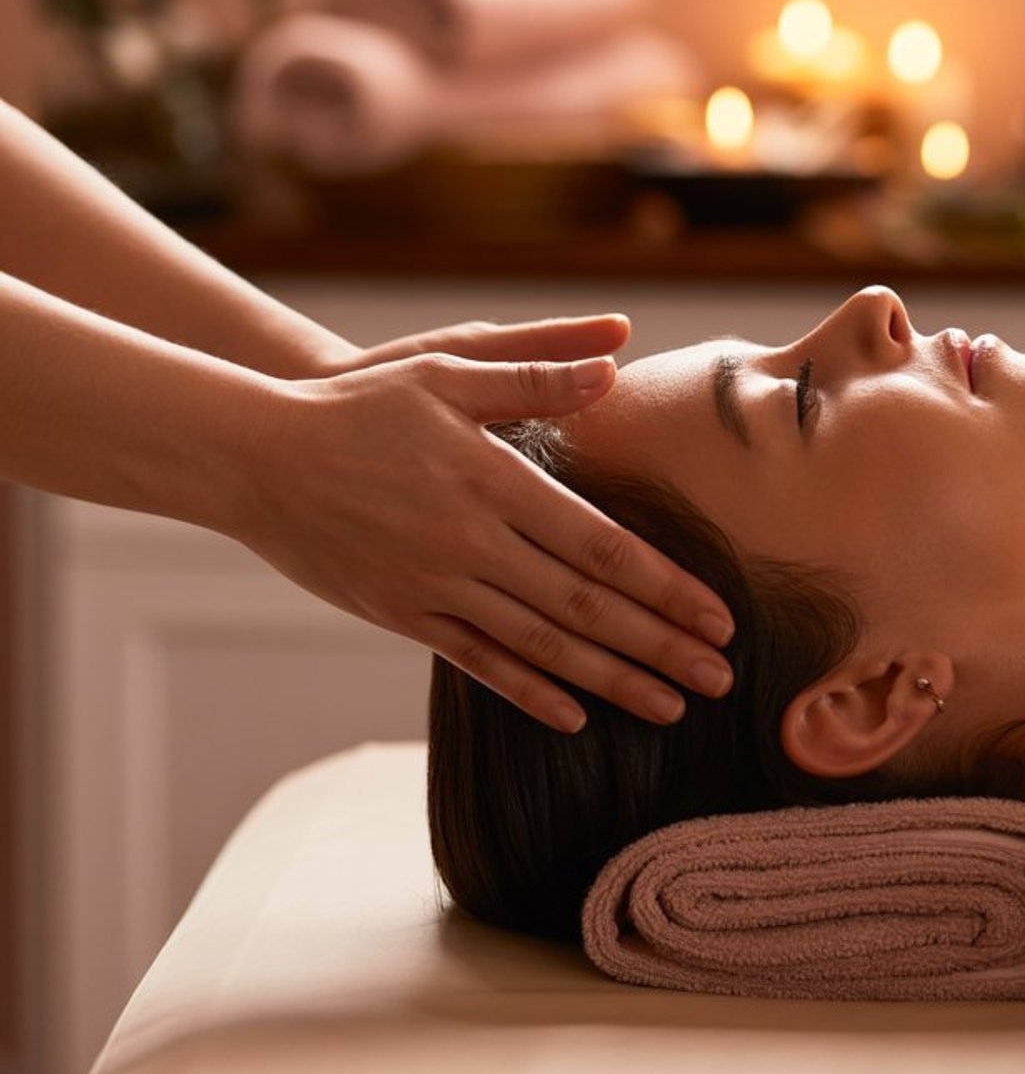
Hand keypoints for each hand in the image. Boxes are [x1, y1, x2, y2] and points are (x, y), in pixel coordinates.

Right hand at [234, 324, 734, 731]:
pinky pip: (478, 662)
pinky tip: (577, 716)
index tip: (719, 618)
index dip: (667, 588)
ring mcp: (433, 586)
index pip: (601, 547)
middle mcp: (470, 543)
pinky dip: (530, 691)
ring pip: (541, 646)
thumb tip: (615, 357)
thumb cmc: (360, 402)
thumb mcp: (446, 367)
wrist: (252, 455)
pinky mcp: (401, 614)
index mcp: (494, 481)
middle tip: (721, 680)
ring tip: (671, 707)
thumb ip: (535, 370)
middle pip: (585, 608)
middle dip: (660, 646)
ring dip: (613, 680)